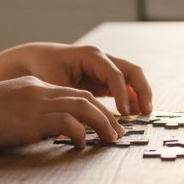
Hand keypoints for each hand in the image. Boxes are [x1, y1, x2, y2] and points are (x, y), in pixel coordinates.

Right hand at [0, 76, 125, 150]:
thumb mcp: (3, 112)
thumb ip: (24, 117)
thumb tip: (40, 133)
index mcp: (32, 87)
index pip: (71, 93)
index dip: (91, 107)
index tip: (105, 121)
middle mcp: (38, 91)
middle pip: (83, 97)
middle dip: (105, 114)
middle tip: (119, 131)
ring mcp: (35, 103)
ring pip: (81, 107)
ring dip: (102, 123)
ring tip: (113, 139)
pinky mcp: (30, 119)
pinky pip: (65, 123)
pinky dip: (79, 132)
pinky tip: (83, 144)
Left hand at [18, 43, 153, 116]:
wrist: (37, 60)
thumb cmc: (44, 70)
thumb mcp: (54, 85)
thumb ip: (69, 103)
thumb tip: (79, 127)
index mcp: (92, 57)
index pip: (115, 74)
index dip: (122, 94)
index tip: (125, 113)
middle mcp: (103, 59)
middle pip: (132, 71)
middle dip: (142, 90)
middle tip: (147, 111)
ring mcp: (106, 68)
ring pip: (133, 78)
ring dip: (140, 95)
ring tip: (143, 114)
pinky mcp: (105, 78)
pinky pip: (125, 86)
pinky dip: (131, 98)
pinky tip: (133, 114)